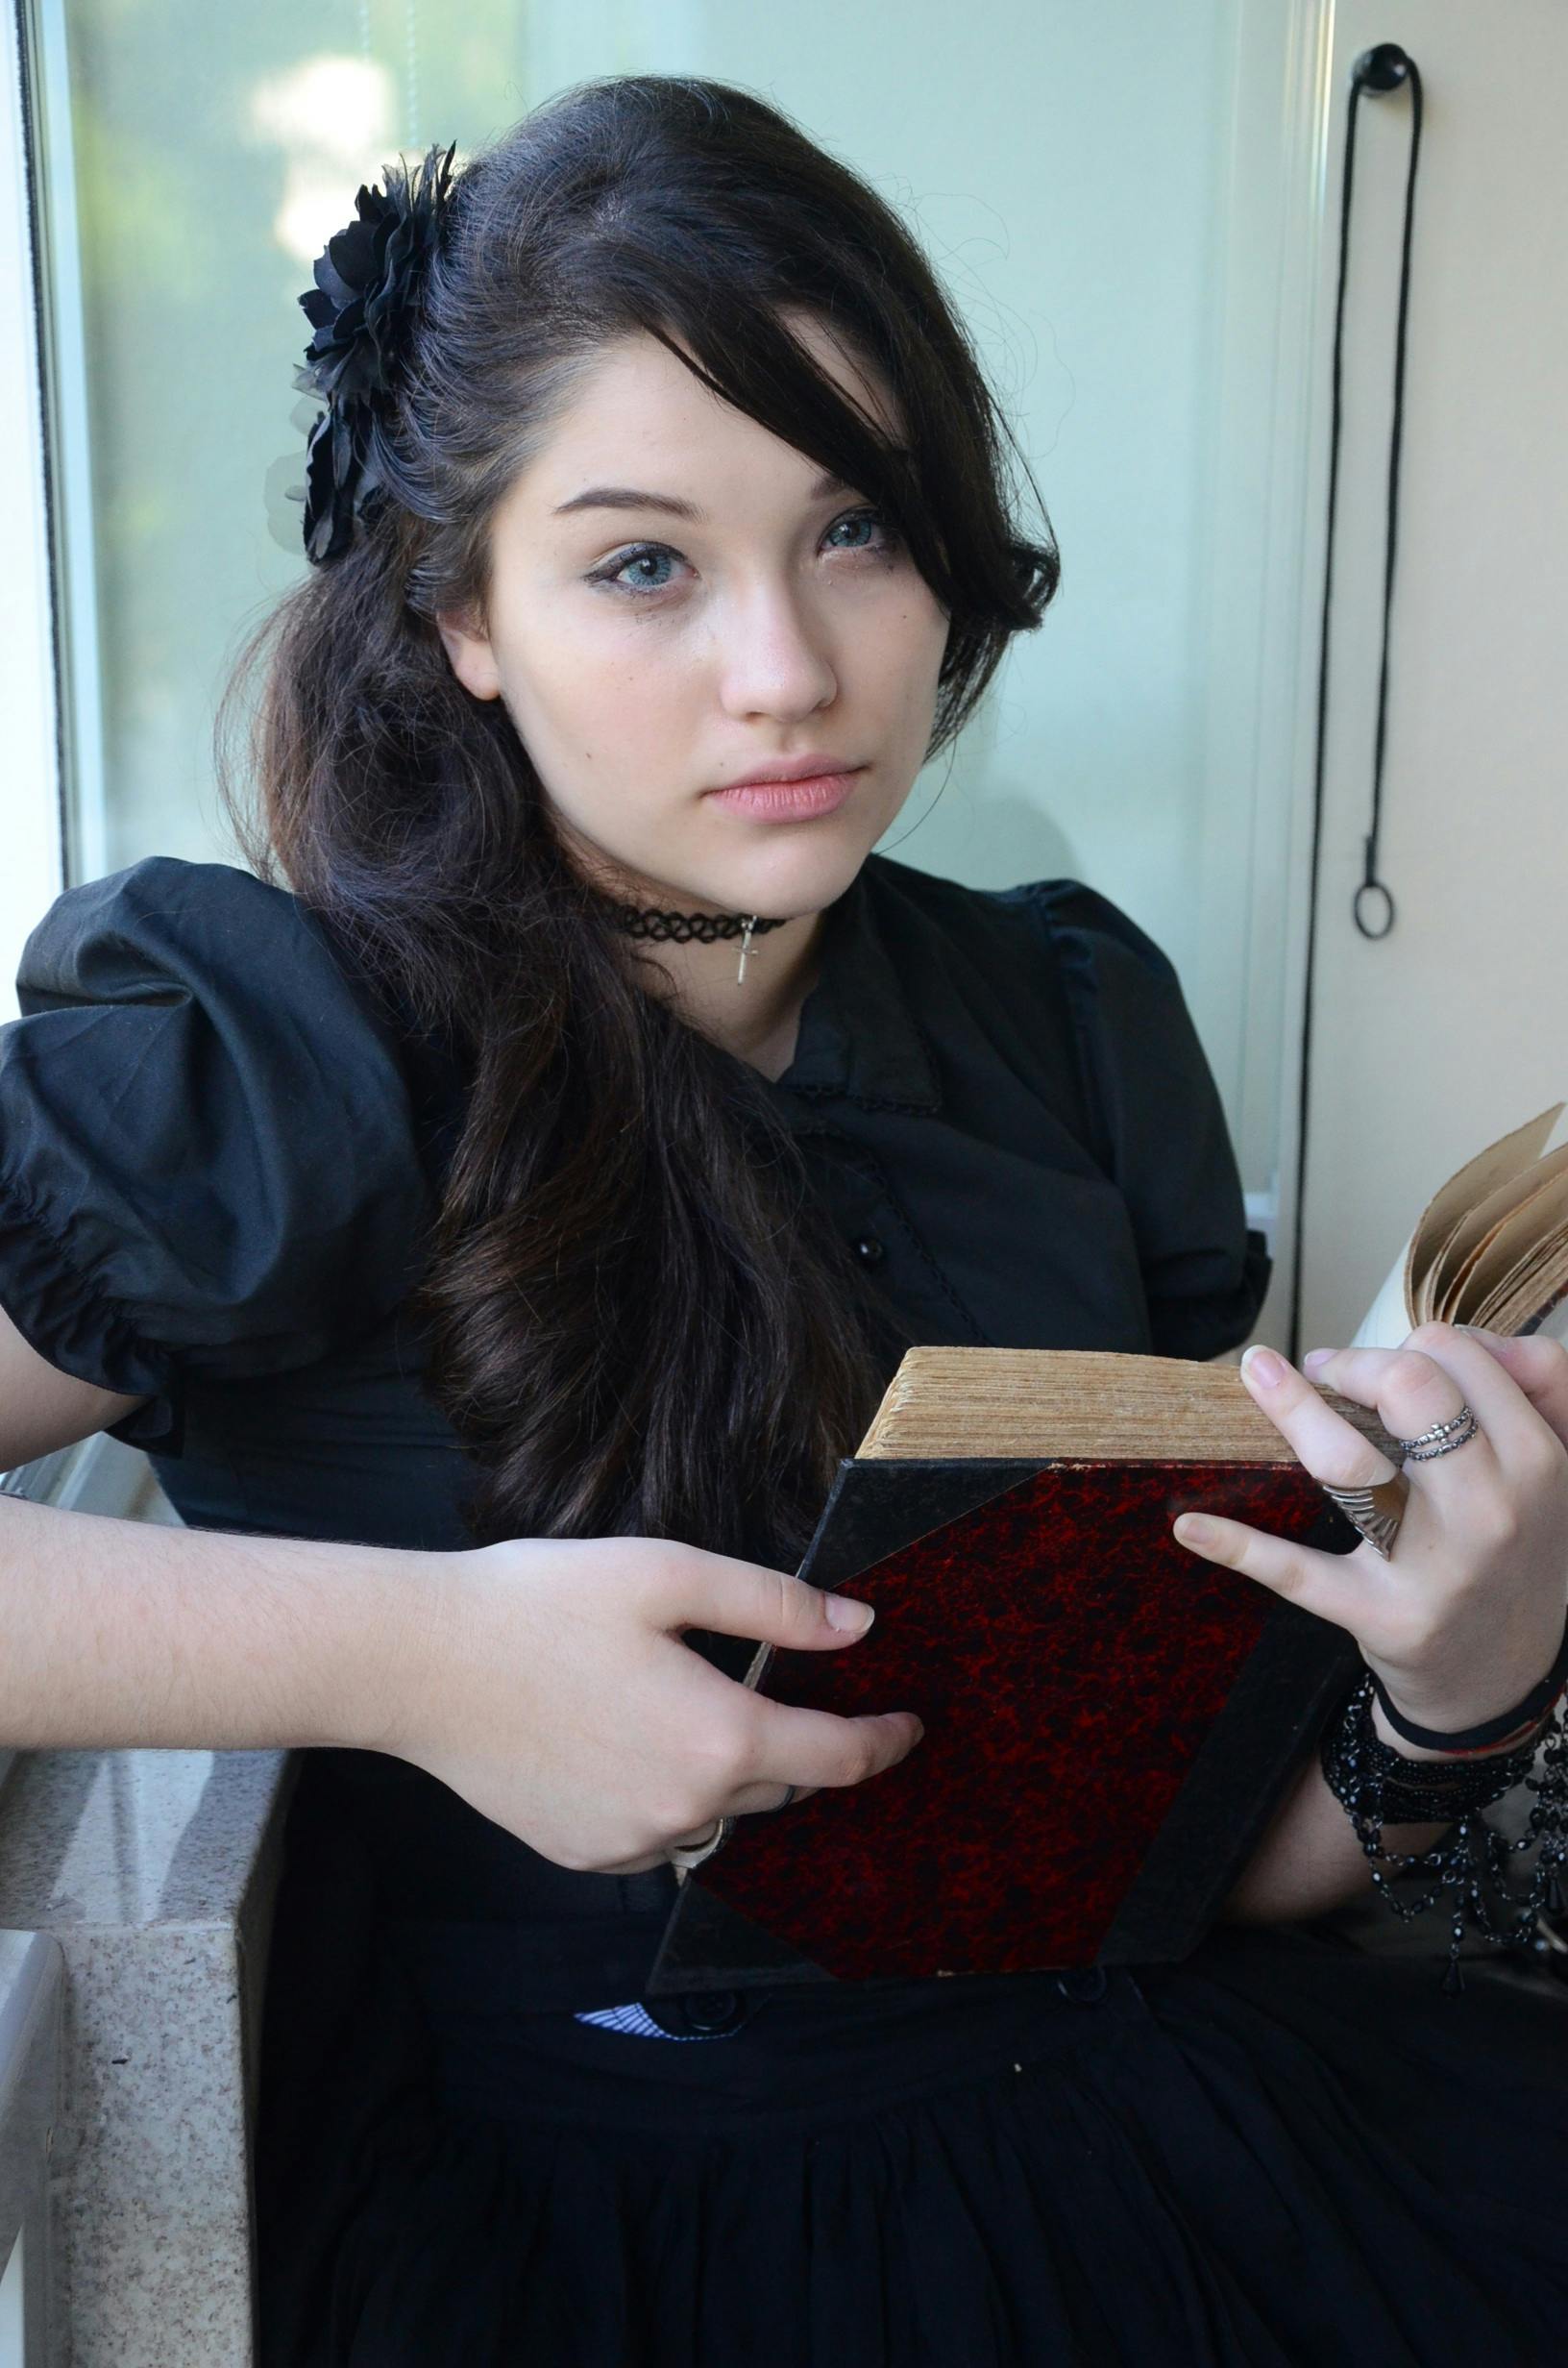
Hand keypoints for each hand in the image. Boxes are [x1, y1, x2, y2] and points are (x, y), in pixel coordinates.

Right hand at [383, 1533, 923, 1873]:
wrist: (420, 1663)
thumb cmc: (541, 1603)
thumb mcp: (670, 1574)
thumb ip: (775, 1605)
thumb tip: (857, 1625)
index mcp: (720, 1738)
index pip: (840, 1758)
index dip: (885, 1741)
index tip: (909, 1725)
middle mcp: (686, 1808)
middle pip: (781, 1785)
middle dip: (799, 1743)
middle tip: (782, 1688)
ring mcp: (632, 1843)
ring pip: (719, 1814)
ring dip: (729, 1772)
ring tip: (695, 1707)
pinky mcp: (585, 1855)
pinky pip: (660, 1832)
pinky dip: (670, 1795)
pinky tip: (631, 1739)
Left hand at [1171, 1322, 1567, 1739]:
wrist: (1503, 1675)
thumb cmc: (1512, 1550)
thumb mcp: (1546, 1469)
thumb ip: (1526, 1390)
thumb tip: (1448, 1340)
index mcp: (1537, 1460)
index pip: (1459, 1355)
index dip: (1410, 1341)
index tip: (1385, 1359)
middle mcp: (1492, 1509)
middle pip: (1411, 1386)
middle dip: (1356, 1363)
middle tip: (1328, 1372)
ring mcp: (1436, 1565)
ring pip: (1349, 1460)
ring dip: (1292, 1409)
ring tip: (1259, 1378)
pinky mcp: (1383, 1615)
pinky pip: (1300, 1573)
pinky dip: (1239, 1545)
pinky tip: (1190, 1525)